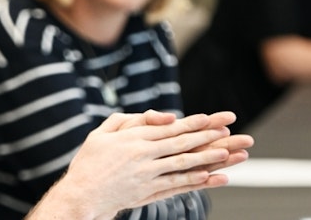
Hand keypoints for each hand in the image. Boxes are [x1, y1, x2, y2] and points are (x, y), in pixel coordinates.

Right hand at [27, 111, 252, 219]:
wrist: (81, 194)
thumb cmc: (89, 162)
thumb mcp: (101, 133)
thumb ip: (126, 120)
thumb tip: (159, 115)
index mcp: (131, 139)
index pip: (169, 128)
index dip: (192, 123)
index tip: (212, 118)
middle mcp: (142, 156)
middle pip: (180, 143)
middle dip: (207, 137)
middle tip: (230, 132)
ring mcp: (146, 176)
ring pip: (183, 164)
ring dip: (207, 158)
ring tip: (228, 153)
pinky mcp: (148, 193)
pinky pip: (177, 186)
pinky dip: (195, 181)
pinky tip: (212, 177)